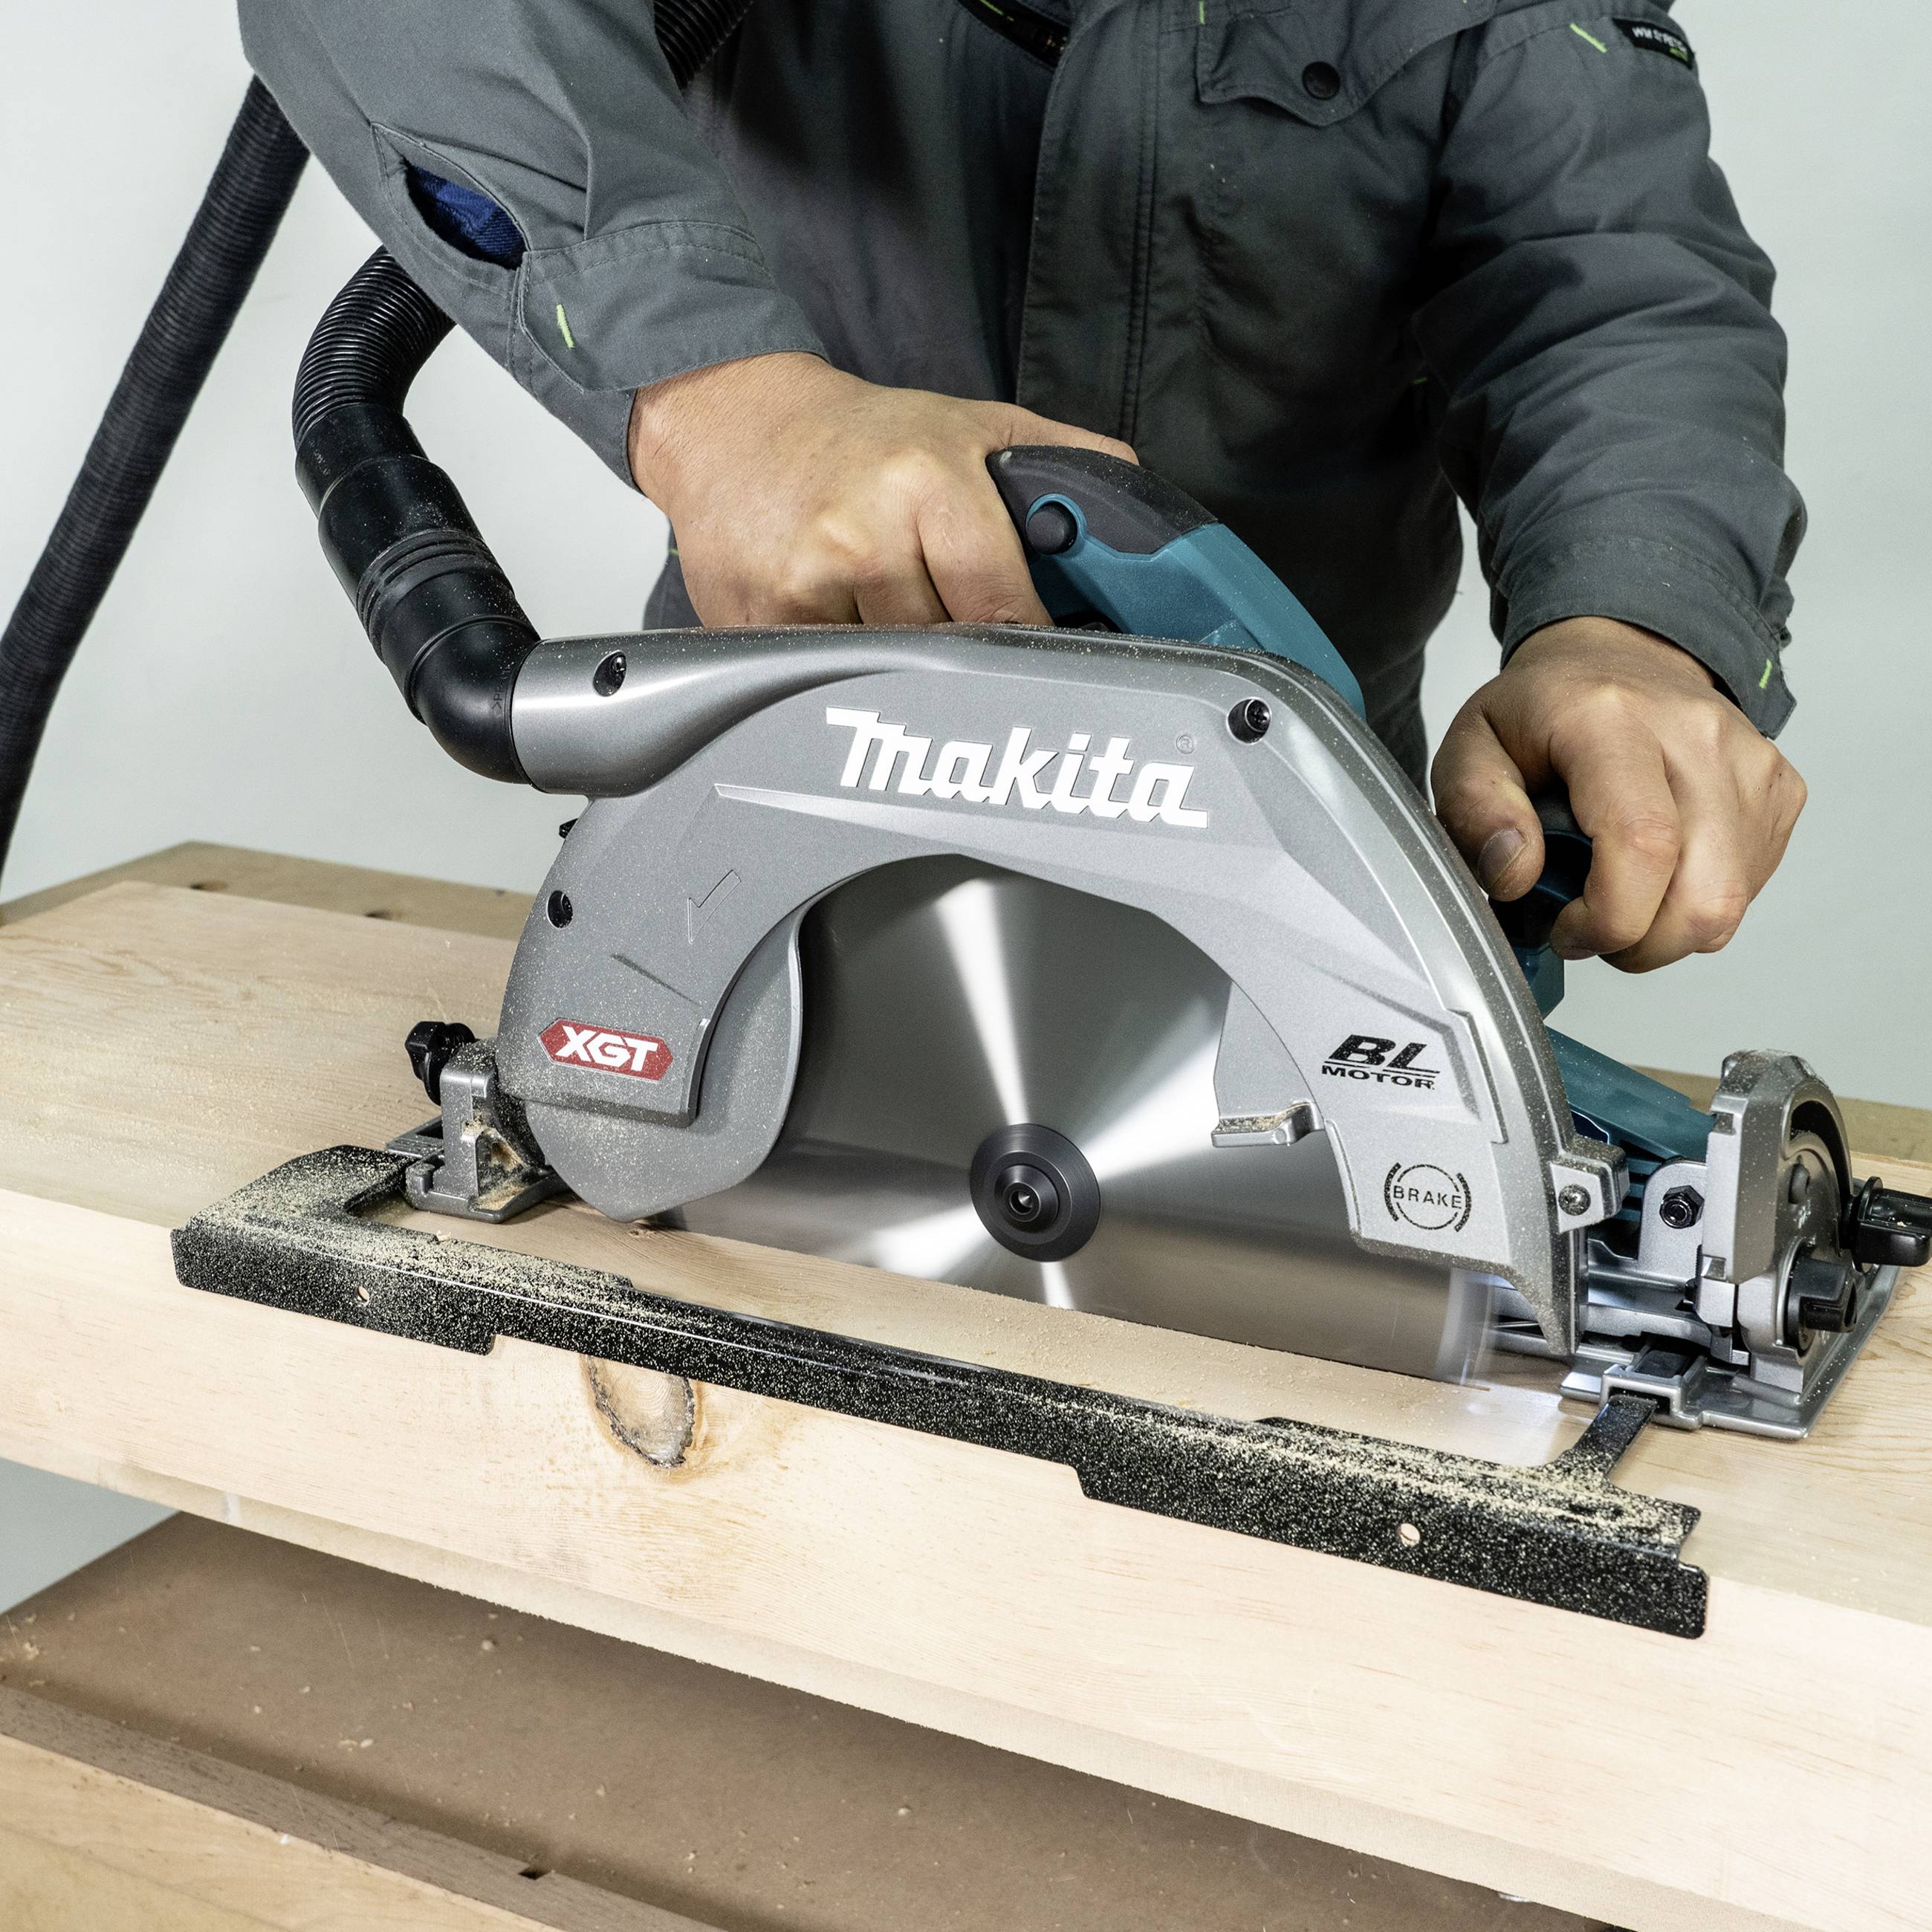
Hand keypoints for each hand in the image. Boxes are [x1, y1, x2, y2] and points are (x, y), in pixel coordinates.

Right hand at [626, 352, 1135, 626]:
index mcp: (928, 481)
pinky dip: (844, 673)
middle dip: (962, 658)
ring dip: (902, 669)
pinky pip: (826, 680)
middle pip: (945, 652)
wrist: (733, 422)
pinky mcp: (755, 621)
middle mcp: (863, 533)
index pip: (1002, 606)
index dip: (1029, 647)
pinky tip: (842, 632)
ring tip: (895, 625)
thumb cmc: (864, 435)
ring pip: (888, 676)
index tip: (1046, 666)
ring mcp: (805, 583)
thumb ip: (1063, 462)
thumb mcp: (973, 425)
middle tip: (967, 650)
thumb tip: (1141, 521)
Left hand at [1431, 617, 1805, 971]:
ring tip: (1618, 892)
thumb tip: (1514, 873)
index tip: (1564, 927)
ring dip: (1664, 931)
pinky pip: (1748, 889)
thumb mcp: (1469, 750)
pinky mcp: (1779, 792)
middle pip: (1700, 897)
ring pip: (1727, 906)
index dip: (1606, 918)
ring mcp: (1750, 764)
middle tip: (1589, 923)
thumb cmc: (1544, 712)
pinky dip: (1695, 902)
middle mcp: (1695, 736)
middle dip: (1636, 944)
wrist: (1620, 657)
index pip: (1642, 844)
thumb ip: (1475, 813)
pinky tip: (1659, 869)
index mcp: (1610, 720)